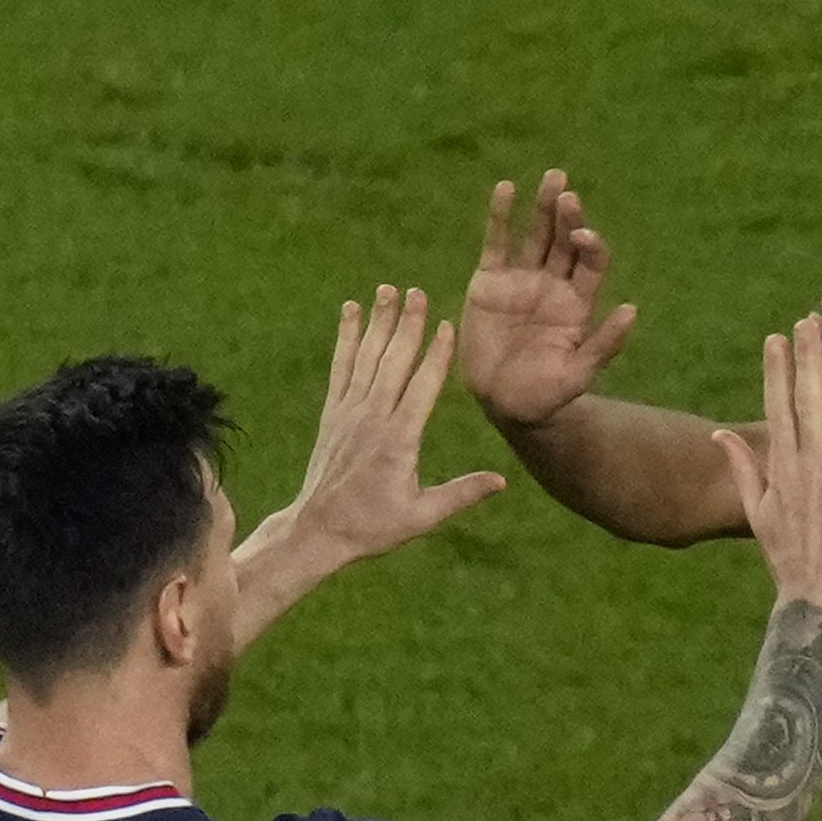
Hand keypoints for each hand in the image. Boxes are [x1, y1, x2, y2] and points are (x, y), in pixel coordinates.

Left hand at [276, 285, 501, 569]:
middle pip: (394, 362)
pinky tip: (351, 311)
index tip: (447, 325)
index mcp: (399, 440)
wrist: (318, 530)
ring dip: (379, 322)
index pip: (422, 388)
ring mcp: (349, 412)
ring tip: (388, 290)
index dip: (436, 355)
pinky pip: (341, 367)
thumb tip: (503, 482)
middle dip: (407, 324)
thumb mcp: (422, 516)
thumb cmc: (373, 527)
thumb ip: (461, 494)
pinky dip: (346, 338)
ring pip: (367, 358)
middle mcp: (372, 418)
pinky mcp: (332, 413)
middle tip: (417, 291)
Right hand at [462, 172, 639, 431]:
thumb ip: (604, 344)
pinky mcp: (490, 280)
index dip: (590, 244)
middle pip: (565, 240)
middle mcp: (553, 283)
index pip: (591, 261)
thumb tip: (632, 310)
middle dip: (568, 216)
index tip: (583, 236)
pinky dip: (500, 216)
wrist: (504, 403)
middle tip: (567, 192)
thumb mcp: (578, 375)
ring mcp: (521, 279)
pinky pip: (496, 242)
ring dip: (543, 206)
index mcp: (578, 302)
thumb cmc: (546, 395)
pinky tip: (506, 189)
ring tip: (553, 178)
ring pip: (535, 234)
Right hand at [715, 317, 821, 621]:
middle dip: (809, 359)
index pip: (777, 408)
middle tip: (809, 322)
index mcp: (782, 470)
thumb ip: (743, 470)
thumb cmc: (790, 560)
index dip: (777, 369)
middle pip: (809, 403)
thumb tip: (719, 436)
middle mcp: (811, 468)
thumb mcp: (758, 515)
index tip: (777, 336)